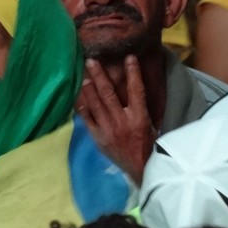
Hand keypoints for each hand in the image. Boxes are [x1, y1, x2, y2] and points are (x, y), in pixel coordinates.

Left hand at [75, 55, 155, 184]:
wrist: (139, 169)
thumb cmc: (147, 145)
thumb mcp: (150, 125)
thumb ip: (141, 107)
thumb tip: (135, 86)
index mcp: (139, 118)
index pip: (136, 91)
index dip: (133, 74)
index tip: (129, 58)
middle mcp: (122, 122)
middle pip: (109, 94)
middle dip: (100, 76)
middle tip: (91, 60)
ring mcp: (108, 129)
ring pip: (95, 104)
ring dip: (89, 87)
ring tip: (84, 73)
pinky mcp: (97, 137)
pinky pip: (86, 118)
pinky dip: (81, 105)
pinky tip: (76, 94)